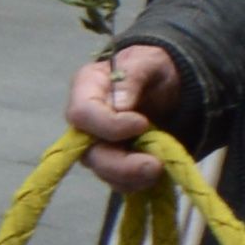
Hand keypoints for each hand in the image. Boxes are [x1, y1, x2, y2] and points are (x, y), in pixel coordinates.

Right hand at [67, 42, 183, 191]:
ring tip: (161, 166)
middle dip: (123, 165)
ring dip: (134, 177)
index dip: (109, 125)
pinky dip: (140, 183)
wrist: (162, 85)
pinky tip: (159, 173)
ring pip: (105, 173)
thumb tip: (120, 105)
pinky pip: (121, 182)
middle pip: (90, 154)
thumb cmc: (149, 68)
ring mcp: (96, 146)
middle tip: (155, 165)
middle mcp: (85, 122)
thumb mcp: (147, 61)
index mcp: (86, 89)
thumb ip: (133, 77)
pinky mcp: (112, 162)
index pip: (82, 114)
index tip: (142, 123)